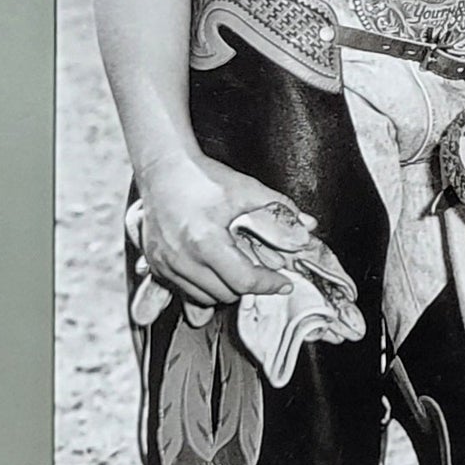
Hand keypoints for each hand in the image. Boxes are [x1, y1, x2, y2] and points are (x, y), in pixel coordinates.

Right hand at [136, 155, 312, 308]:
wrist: (163, 168)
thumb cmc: (202, 176)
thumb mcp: (246, 189)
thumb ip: (280, 209)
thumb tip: (308, 227)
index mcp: (205, 241)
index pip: (244, 281)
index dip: (269, 284)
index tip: (283, 283)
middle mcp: (182, 258)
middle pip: (226, 294)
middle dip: (249, 285)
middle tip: (262, 271)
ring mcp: (166, 263)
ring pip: (205, 297)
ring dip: (226, 289)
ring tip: (239, 269)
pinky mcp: (156, 264)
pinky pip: (184, 290)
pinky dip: (204, 287)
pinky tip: (216, 270)